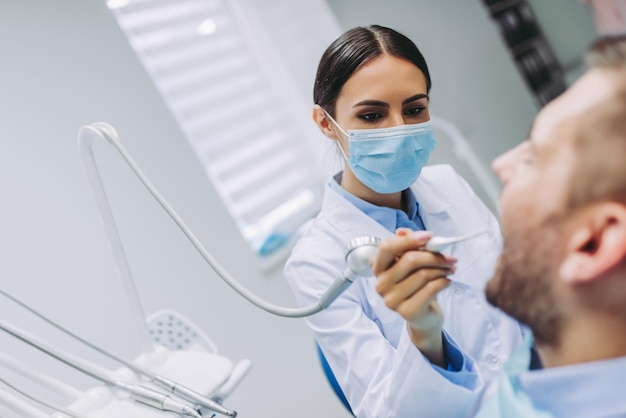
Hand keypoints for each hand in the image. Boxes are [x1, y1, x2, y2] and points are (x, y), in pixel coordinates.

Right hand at [373, 229, 456, 365]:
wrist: (422, 315)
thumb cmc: (416, 285)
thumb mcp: (412, 262)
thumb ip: (408, 245)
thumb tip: (403, 231)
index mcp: (379, 267)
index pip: (387, 247)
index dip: (409, 239)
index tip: (429, 236)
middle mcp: (381, 284)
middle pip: (409, 260)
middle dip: (434, 256)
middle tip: (449, 258)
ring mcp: (391, 299)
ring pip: (423, 274)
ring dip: (442, 269)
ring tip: (450, 269)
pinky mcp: (406, 311)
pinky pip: (430, 289)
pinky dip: (443, 282)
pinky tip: (447, 281)